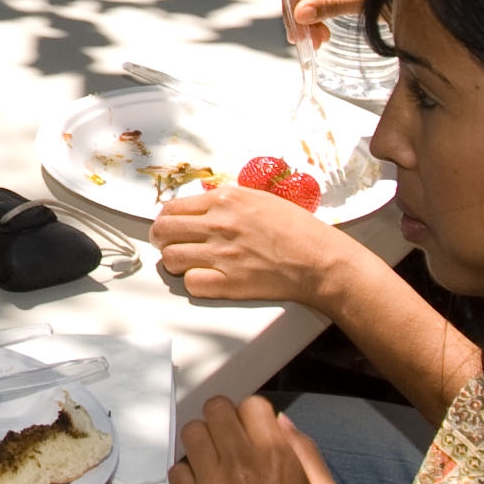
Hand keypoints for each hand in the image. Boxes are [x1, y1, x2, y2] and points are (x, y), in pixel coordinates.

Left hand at [152, 181, 384, 313]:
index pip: (172, 208)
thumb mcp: (260, 199)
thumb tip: (202, 205)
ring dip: (176, 263)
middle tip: (172, 245)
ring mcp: (222, 255)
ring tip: (189, 263)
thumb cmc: (298, 230)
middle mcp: (219, 224)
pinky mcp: (229, 284)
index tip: (172, 227)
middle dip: (163, 239)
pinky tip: (206, 278)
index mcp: (225, 200)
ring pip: (171, 259)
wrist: (320, 260)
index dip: (167, 219)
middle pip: (163, 232)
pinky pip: (191, 284)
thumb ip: (227, 201)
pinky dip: (194, 283)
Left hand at [173, 396, 347, 483]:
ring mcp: (211, 483)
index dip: (252, 417)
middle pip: (215, 409)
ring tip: (213, 465)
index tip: (252, 434)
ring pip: (192, 433)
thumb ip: (305, 451)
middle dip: (223, 422)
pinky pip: (176, 469)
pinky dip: (188, 474)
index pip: (251, 404)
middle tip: (228, 445)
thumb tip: (279, 422)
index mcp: (277, 454)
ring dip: (202, 444)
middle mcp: (241, 461)